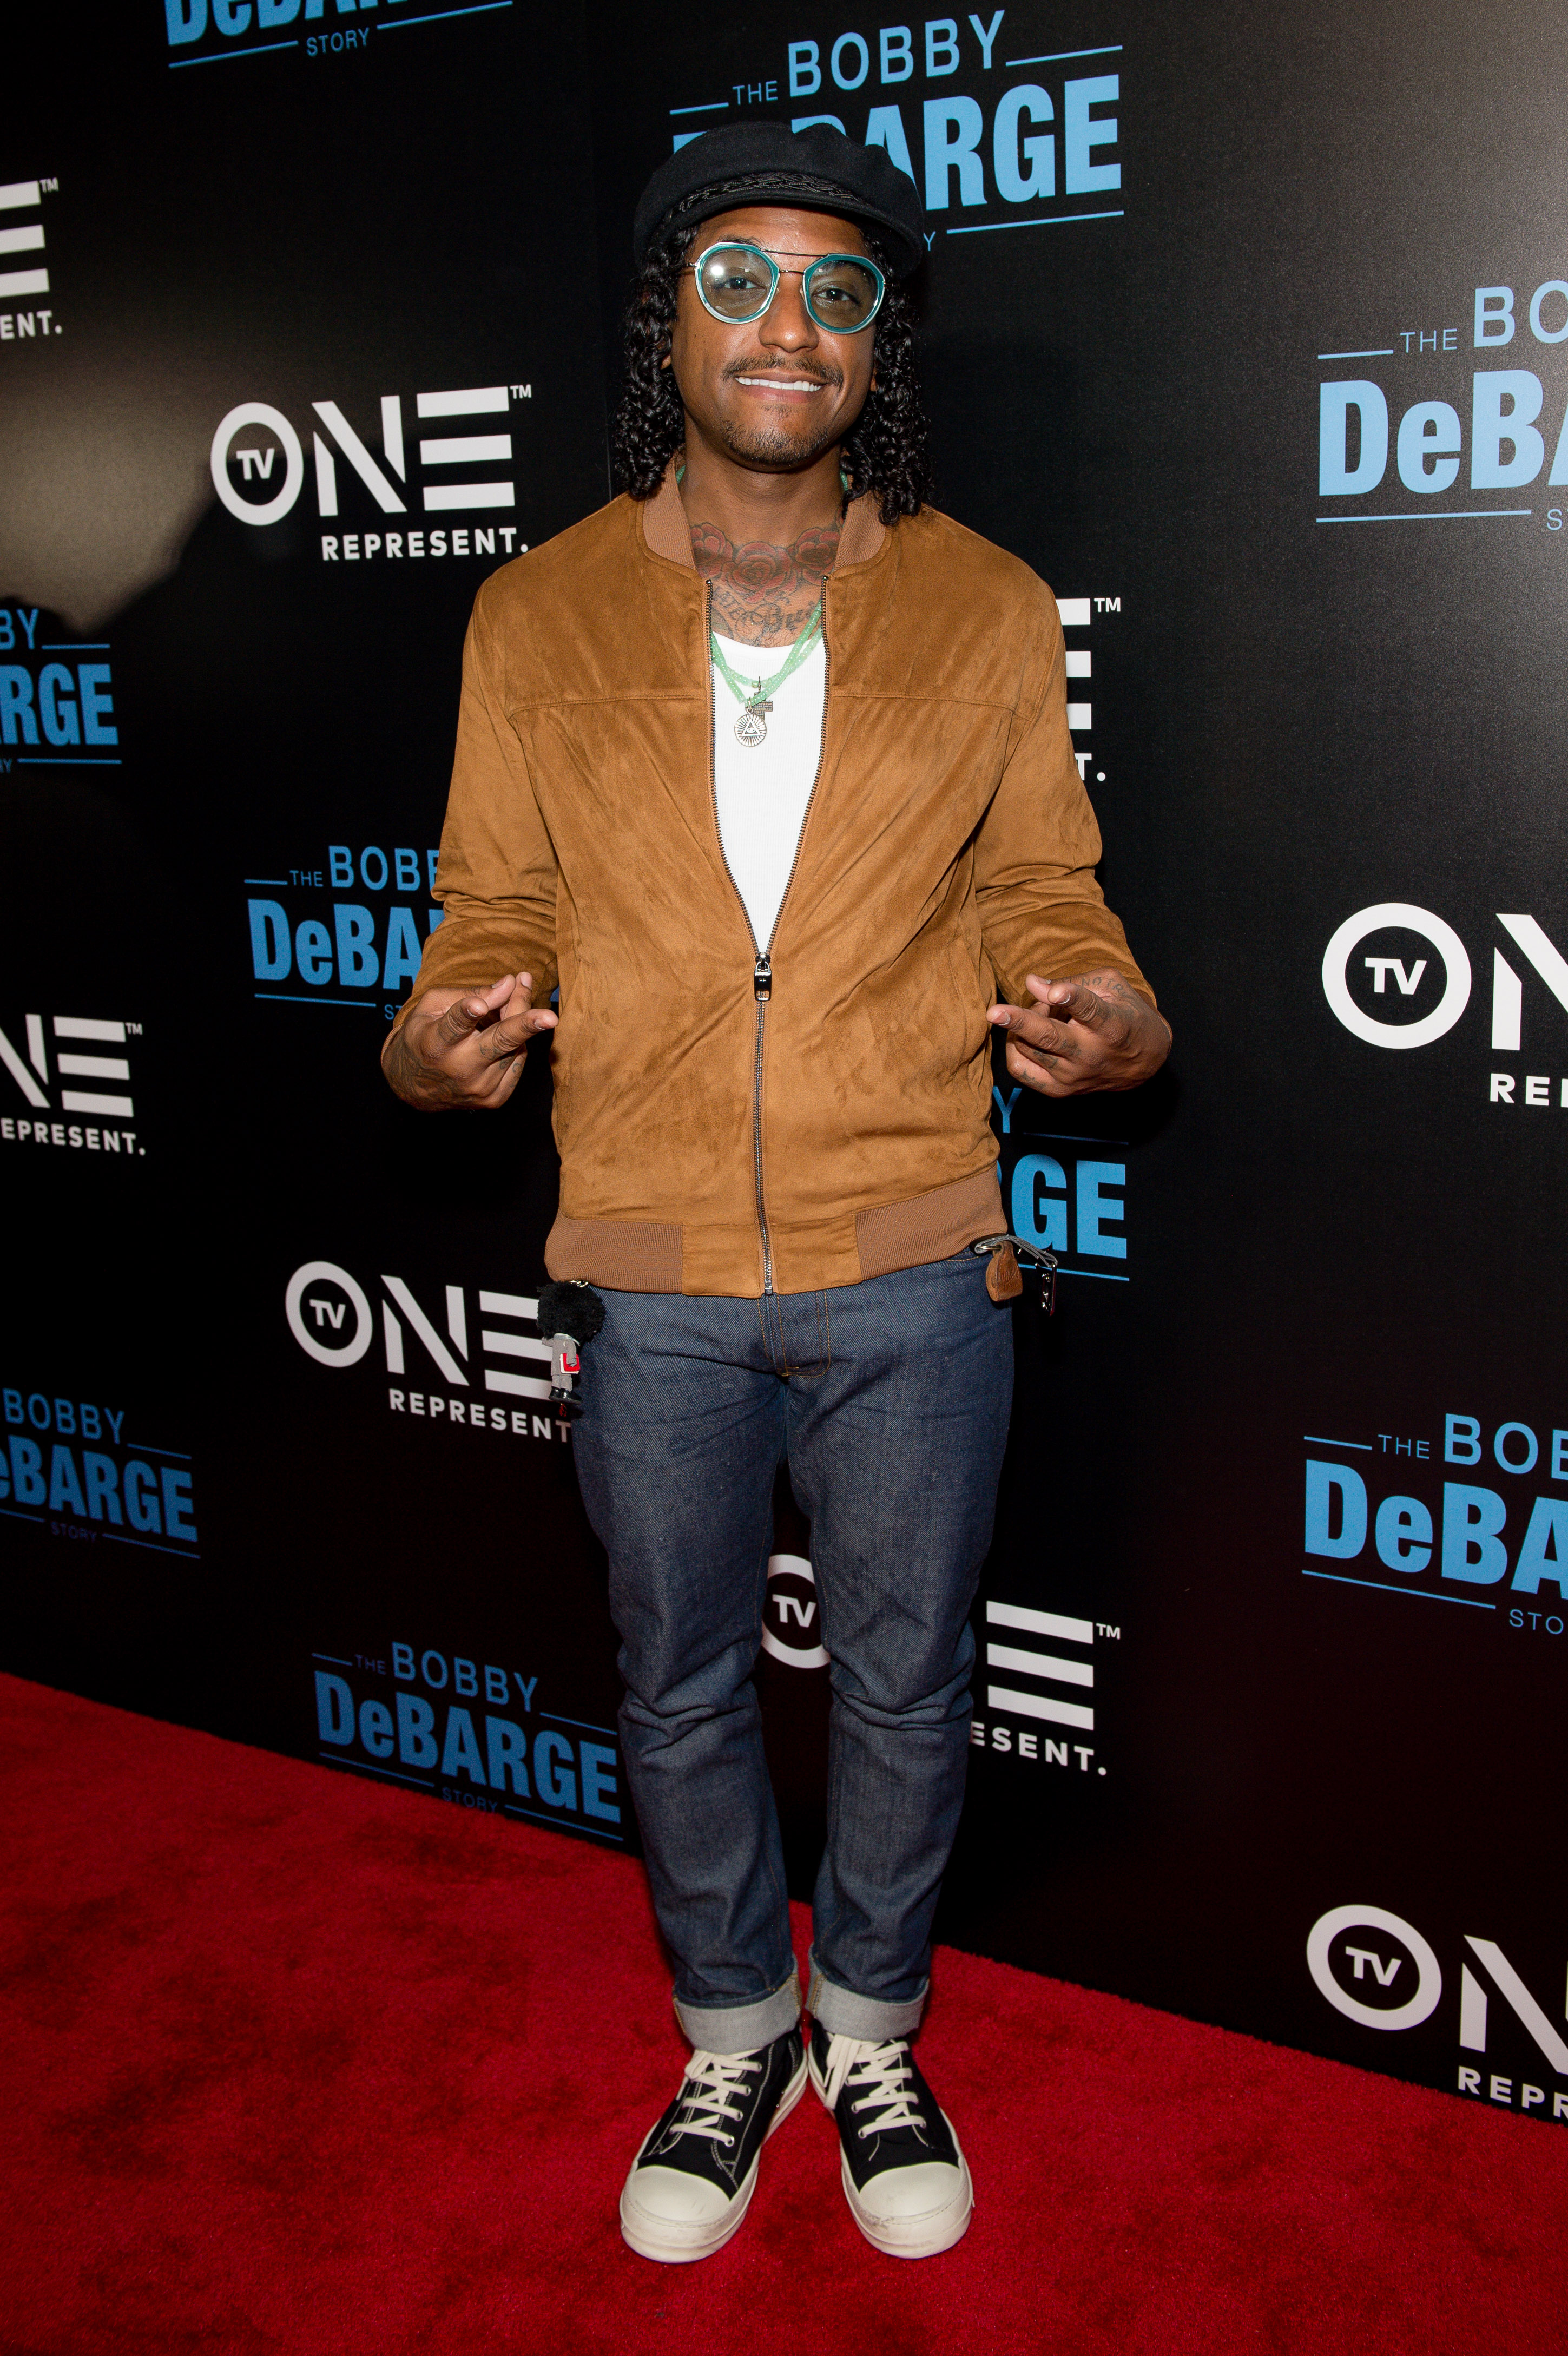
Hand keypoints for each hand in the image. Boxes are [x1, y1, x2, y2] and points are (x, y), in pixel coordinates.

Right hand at [381, 972, 556, 1110]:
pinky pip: (518, 1063)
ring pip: (514, 1047)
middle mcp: (459, 1069)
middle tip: (549, 1017)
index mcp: (435, 1043)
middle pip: (498, 1043)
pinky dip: (517, 1045)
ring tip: (511, 1001)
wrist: (414, 1085)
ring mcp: (479, 1087)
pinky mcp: (493, 1099)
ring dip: (520, 1021)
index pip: (453, 1026)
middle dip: (524, 1027)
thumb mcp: (434, 1006)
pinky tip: (504, 1034)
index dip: (466, 1013)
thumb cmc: (425, 1033)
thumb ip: (470, 993)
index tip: (478, 1005)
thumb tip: (509, 984)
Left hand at [988, 971, 1170, 1097]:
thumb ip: (1074, 982)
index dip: (1072, 999)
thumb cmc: (1125, 1013)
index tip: (1057, 992)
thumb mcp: (1111, 987)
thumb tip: (1031, 983)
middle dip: (1020, 1023)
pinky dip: (1015, 1048)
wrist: (1145, 1060)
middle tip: (994, 1012)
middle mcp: (1091, 1055)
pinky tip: (1025, 1034)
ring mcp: (1073, 1076)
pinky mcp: (1060, 1090)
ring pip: (1029, 1050)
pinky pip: (1022, 1070)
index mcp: (1111, 1025)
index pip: (1090, 1011)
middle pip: (1050, 1039)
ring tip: (1040, 1012)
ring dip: (1023, 1024)